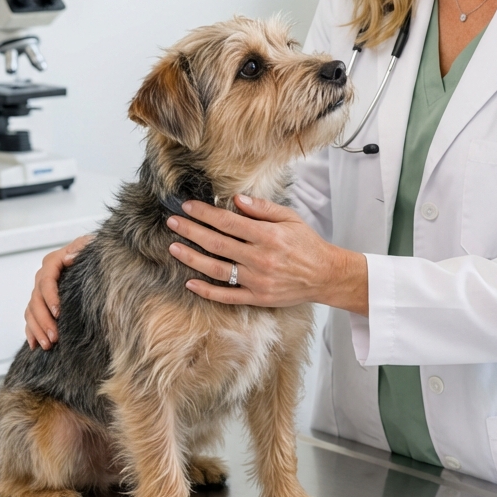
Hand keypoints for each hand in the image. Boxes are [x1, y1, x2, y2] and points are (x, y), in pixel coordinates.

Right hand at [24, 235, 93, 349]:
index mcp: (53, 262)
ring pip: (32, 313)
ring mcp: (40, 292)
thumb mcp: (89, 245)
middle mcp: (43, 277)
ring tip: (49, 345)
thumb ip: (80, 248)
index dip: (50, 298)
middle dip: (44, 320)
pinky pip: (30, 320)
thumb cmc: (92, 253)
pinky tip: (35, 345)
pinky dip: (31, 333)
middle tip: (55, 337)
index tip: (59, 313)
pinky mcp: (41, 304)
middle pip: (36, 300)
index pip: (46, 281)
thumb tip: (69, 257)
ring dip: (38, 330)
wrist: (92, 261)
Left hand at [166, 196, 367, 314]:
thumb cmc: (307, 244)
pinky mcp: (257, 298)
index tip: (188, 207)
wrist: (325, 275)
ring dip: (192, 258)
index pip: (228, 222)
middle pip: (217, 243)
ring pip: (216, 269)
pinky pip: (226, 296)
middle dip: (191, 231)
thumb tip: (236, 199)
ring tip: (173, 248)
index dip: (205, 213)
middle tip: (172, 222)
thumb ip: (262, 209)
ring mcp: (256, 280)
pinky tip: (190, 282)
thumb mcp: (290, 218)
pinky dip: (206, 291)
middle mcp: (259, 258)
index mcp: (267, 235)